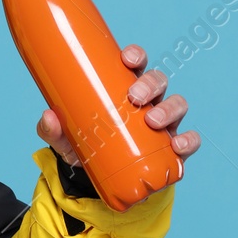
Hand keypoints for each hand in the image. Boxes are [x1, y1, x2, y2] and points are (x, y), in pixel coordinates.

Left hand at [34, 44, 200, 172]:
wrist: (97, 181)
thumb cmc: (85, 147)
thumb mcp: (65, 138)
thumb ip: (52, 129)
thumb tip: (48, 116)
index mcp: (123, 88)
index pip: (135, 64)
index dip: (136, 56)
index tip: (126, 58)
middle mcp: (147, 101)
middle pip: (158, 81)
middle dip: (150, 84)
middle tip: (134, 97)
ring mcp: (163, 124)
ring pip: (177, 105)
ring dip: (169, 109)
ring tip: (152, 120)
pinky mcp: (173, 148)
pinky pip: (189, 140)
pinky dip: (189, 140)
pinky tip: (178, 145)